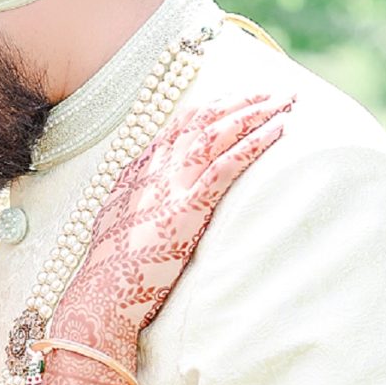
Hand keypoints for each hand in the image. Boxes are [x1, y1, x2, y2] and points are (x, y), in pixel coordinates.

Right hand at [46, 96, 292, 384]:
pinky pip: (228, 165)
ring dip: (253, 113)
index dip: (209, 109)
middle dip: (238, 102)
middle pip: (202, 121)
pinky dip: (255, 143)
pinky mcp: (188, 207)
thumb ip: (132, 201)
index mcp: (139, 172)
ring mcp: (171, 186)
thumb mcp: (117, 224)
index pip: (178, 127)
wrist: (102, 293)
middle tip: (268, 91)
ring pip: (217, 133)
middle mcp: (155, 170)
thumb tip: (135, 193)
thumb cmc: (111, 270)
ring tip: (283, 100)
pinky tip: (278, 130)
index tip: (233, 99)